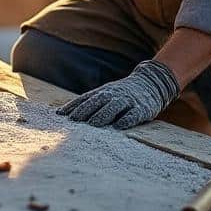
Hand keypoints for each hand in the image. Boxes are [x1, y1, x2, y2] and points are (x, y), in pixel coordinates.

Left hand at [56, 59, 179, 129]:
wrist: (150, 83)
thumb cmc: (122, 93)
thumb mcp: (106, 93)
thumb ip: (90, 102)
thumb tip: (66, 113)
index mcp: (103, 92)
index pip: (85, 98)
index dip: (73, 106)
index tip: (60, 115)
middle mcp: (114, 94)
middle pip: (97, 101)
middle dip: (85, 110)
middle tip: (74, 120)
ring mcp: (128, 101)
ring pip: (114, 107)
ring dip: (103, 115)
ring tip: (93, 124)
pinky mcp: (142, 108)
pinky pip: (134, 114)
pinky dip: (127, 119)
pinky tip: (120, 126)